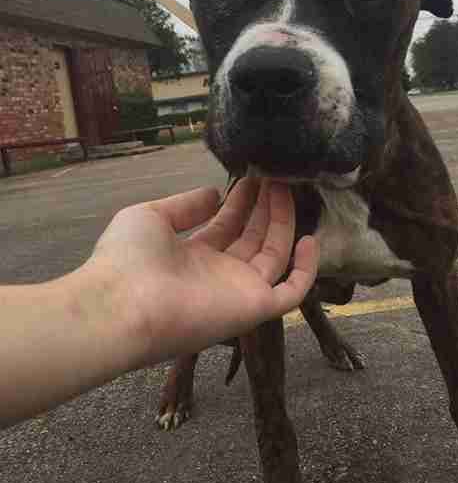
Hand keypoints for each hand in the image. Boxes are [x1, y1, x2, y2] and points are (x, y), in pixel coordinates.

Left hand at [91, 178, 317, 364]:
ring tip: (287, 188)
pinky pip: (291, 291)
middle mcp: (218, 274)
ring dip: (282, 222)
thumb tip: (215, 194)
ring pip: (274, 255)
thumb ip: (184, 205)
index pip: (226, 227)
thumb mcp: (150, 217)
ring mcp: (238, 291)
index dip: (241, 202)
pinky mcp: (255, 307)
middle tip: (275, 175)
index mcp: (192, 257)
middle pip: (252, 237)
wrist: (122, 305)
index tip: (252, 176)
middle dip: (264, 206)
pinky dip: (306, 270)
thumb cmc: (127, 259)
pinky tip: (309, 238)